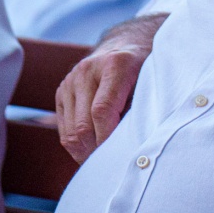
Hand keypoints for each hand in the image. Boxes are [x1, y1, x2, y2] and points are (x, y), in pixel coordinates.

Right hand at [55, 13, 163, 161]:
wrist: (125, 46)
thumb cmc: (145, 70)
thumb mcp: (152, 83)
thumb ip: (142, 109)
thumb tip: (133, 147)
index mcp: (114, 65)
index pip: (102, 110)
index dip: (107, 138)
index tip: (117, 156)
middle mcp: (87, 70)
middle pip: (83, 125)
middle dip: (96, 151)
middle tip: (111, 166)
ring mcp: (70, 80)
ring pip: (70, 132)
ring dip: (85, 152)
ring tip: (103, 160)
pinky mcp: (61, 91)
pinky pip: (63, 128)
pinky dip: (76, 144)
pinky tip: (92, 148)